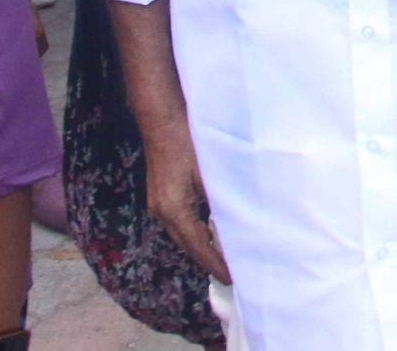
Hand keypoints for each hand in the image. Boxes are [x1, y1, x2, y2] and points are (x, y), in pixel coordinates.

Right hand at [142, 128, 231, 284]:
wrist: (160, 118)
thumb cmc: (186, 139)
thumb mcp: (209, 171)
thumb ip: (221, 198)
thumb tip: (238, 218)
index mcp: (174, 210)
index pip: (198, 246)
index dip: (215, 263)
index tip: (231, 278)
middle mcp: (161, 212)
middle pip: (188, 245)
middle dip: (209, 260)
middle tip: (231, 273)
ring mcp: (158, 204)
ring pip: (183, 234)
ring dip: (202, 245)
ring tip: (225, 257)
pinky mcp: (160, 195)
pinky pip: (180, 222)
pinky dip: (196, 230)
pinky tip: (211, 230)